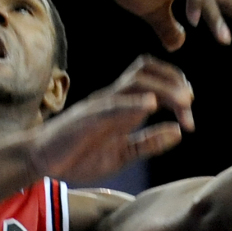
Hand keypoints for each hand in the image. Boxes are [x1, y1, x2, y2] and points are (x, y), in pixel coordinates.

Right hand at [29, 62, 189, 182]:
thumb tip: (178, 132)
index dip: (176, 89)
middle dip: (174, 82)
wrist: (41, 159)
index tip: (189, 116)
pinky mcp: (88, 117)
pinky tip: (151, 105)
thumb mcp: (123, 153)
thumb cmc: (78, 155)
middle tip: (189, 105)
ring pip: (135, 81)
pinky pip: (113, 105)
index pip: (153, 80)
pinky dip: (134, 104)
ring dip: (164, 89)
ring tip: (182, 103)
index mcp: (122, 106)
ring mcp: (101, 105)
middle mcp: (113, 99)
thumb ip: (149, 143)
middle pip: (147, 71)